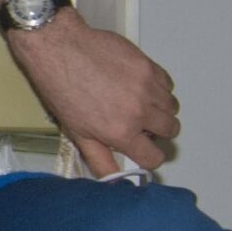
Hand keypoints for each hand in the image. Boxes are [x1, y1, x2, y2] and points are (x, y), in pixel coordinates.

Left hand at [7, 11, 178, 174]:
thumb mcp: (77, 132)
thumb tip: (114, 181)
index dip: (149, 156)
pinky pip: (167, 83)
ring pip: (172, 107)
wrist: (59, 49)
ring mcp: (146, 86)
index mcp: (121, 131)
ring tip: (137, 103)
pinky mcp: (148, 65)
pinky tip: (138, 86)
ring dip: (160, 109)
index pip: (155, 158)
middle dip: (158, 132)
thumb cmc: (62, 88)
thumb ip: (101, 159)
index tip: (143, 149)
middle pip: (171, 130)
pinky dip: (158, 88)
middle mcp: (139, 111)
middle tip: (140, 125)